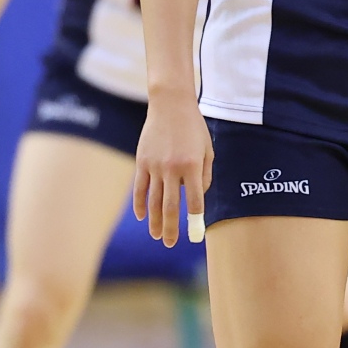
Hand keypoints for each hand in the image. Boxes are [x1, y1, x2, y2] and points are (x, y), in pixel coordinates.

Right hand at [132, 92, 212, 245]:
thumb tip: (197, 198)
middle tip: (170, 243)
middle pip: (169, 207)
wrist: (170, 104)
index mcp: (192, 166)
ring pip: (152, 201)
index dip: (194, 221)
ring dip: (154, 221)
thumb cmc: (194, 128)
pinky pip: (139, 188)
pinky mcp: (142, 161)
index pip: (193, 202)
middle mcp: (173, 168)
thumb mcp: (208, 150)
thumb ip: (205, 175)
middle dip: (170, 228)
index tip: (194, 235)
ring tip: (156, 236)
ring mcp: (155, 165)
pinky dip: (140, 204)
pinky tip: (141, 216)